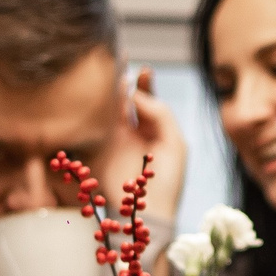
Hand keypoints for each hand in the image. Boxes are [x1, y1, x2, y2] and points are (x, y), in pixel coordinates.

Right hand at [95, 67, 187, 243]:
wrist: (146, 214)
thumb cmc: (167, 182)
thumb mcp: (174, 143)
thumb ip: (160, 114)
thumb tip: (137, 95)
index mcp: (156, 133)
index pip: (149, 102)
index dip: (146, 84)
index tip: (144, 69)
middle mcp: (135, 134)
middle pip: (129, 101)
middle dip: (127, 82)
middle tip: (122, 60)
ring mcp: (117, 140)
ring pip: (114, 108)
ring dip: (114, 91)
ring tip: (114, 72)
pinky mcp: (101, 148)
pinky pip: (100, 122)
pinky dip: (103, 106)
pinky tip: (106, 93)